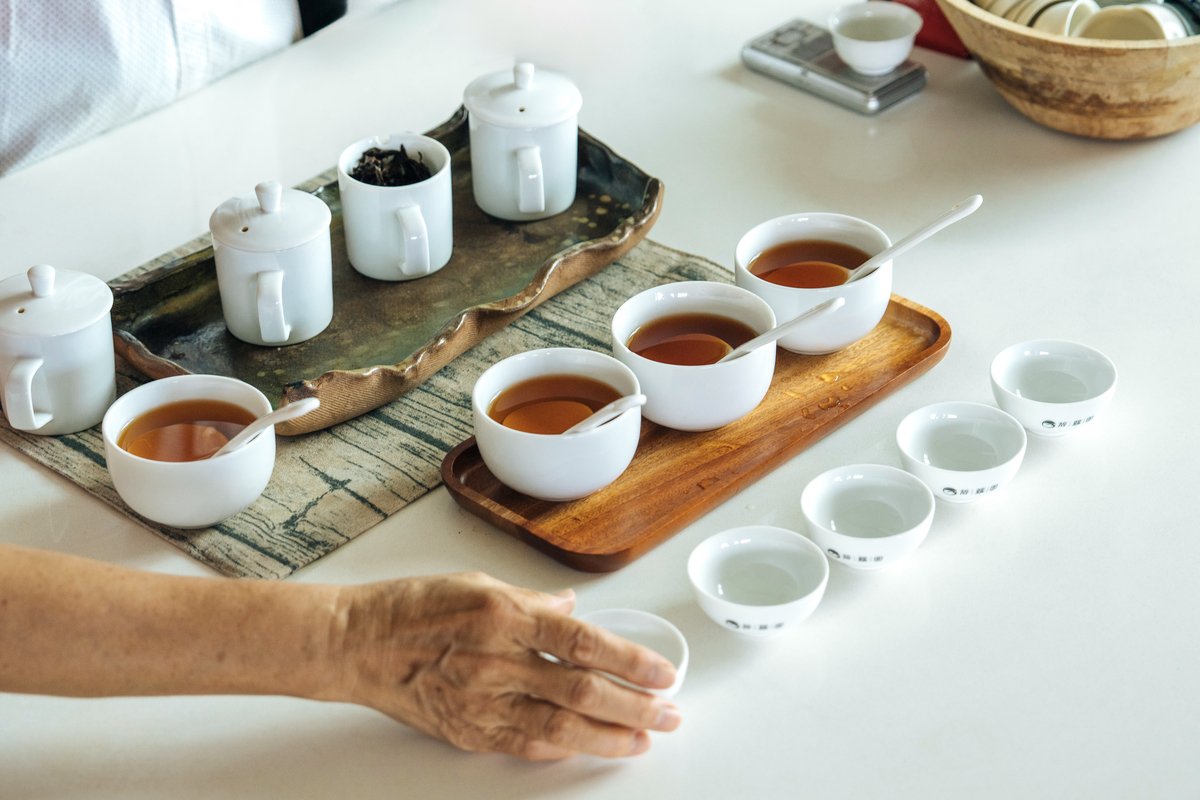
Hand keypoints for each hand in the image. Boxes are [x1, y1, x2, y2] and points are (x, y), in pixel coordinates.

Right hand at [330, 571, 681, 759]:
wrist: (357, 644)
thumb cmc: (411, 608)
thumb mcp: (478, 583)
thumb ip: (532, 601)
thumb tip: (572, 609)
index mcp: (505, 616)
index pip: (585, 642)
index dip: (631, 661)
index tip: (663, 673)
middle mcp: (498, 660)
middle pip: (582, 689)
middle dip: (635, 705)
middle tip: (669, 712)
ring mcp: (483, 701)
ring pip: (561, 725)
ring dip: (610, 735)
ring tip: (644, 737)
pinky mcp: (469, 730)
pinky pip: (526, 745)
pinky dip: (564, 747)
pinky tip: (591, 746)